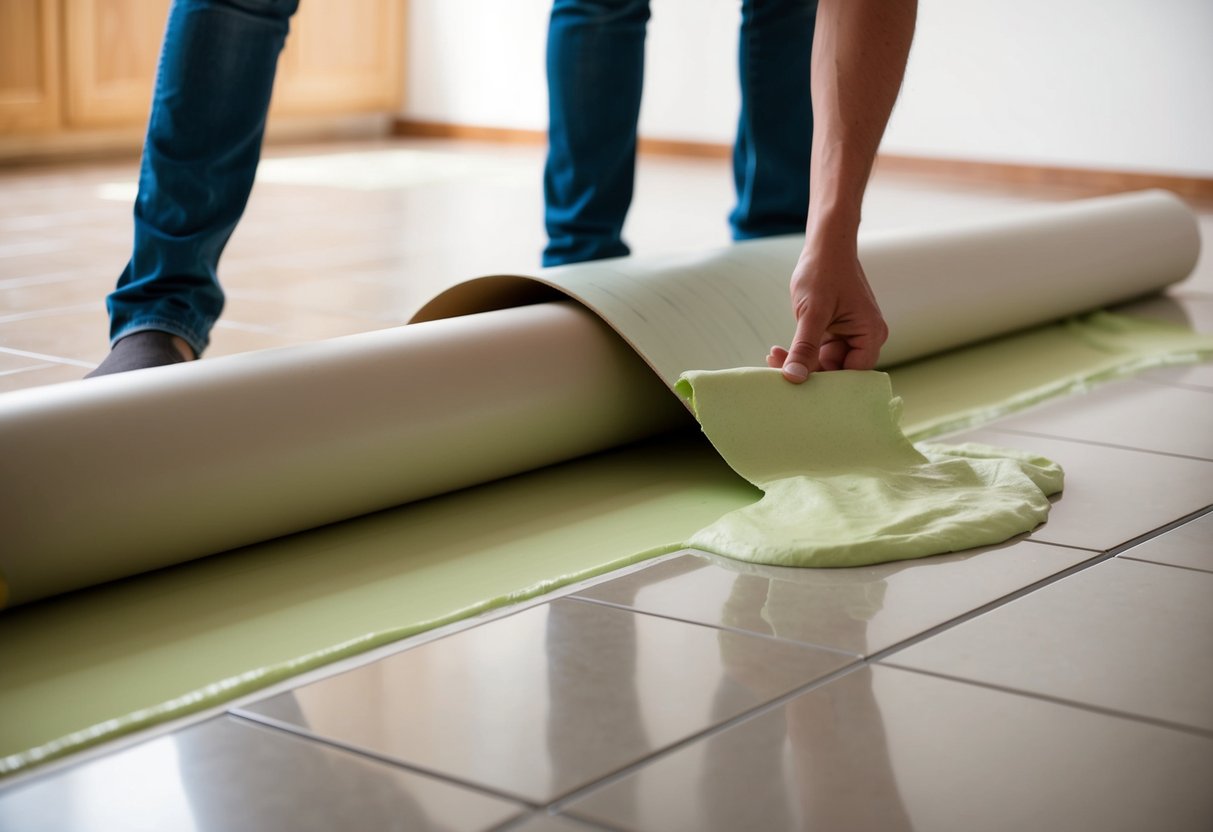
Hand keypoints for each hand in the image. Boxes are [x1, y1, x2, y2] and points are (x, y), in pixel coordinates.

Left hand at [767, 247, 887, 381]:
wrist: (824, 246)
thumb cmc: (824, 271)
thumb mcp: (812, 313)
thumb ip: (804, 347)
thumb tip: (794, 378)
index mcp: (870, 334)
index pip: (853, 374)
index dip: (828, 384)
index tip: (798, 385)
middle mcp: (864, 338)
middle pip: (837, 370)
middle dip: (807, 371)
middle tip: (776, 369)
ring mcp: (849, 335)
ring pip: (823, 363)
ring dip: (799, 361)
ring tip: (773, 356)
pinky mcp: (834, 332)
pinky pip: (817, 351)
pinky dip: (799, 352)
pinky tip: (778, 351)